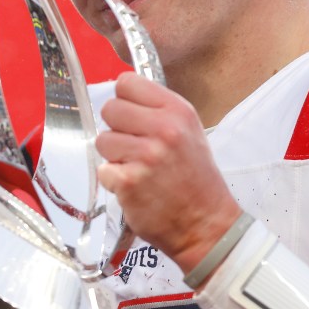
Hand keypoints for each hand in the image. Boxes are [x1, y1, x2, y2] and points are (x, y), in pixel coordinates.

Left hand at [95, 72, 242, 272]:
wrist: (206, 225)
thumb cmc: (197, 180)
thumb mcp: (190, 132)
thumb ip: (158, 112)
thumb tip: (122, 99)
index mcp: (177, 111)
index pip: (128, 83)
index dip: (125, 100)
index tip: (131, 115)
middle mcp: (163, 129)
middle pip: (110, 109)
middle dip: (116, 128)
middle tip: (133, 146)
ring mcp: (145, 156)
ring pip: (102, 140)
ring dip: (114, 156)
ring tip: (136, 168)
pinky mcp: (128, 182)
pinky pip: (103, 170)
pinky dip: (113, 181)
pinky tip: (134, 187)